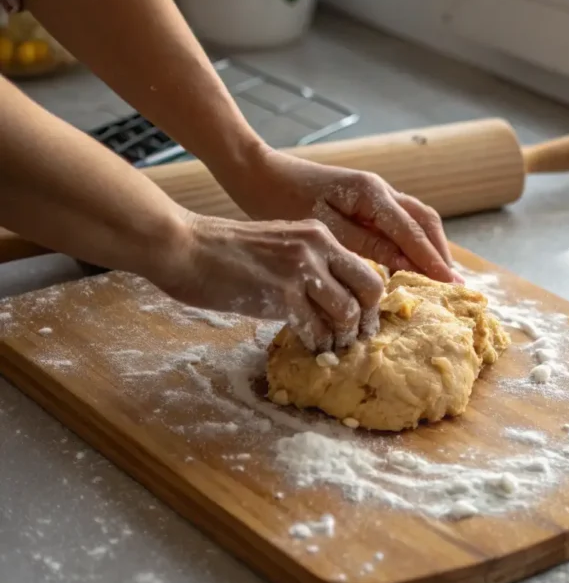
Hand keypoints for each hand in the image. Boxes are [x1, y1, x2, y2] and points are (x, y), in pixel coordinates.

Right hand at [157, 213, 383, 351]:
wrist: (185, 246)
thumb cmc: (224, 251)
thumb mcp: (279, 245)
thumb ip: (307, 264)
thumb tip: (331, 298)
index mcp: (319, 234)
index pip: (365, 267)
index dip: (370, 298)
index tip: (363, 318)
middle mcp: (317, 247)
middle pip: (370, 288)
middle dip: (367, 319)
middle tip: (357, 338)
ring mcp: (301, 270)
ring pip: (347, 312)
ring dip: (343, 337)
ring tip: (331, 347)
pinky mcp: (281, 294)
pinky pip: (315, 329)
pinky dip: (317, 344)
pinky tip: (309, 348)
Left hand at [232, 148, 455, 282]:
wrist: (260, 175)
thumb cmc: (285, 201)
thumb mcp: (327, 229)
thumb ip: (368, 245)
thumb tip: (406, 264)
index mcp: (372, 193)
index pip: (413, 231)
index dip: (433, 260)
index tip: (451, 284)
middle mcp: (381, 189)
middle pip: (425, 221)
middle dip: (440, 252)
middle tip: (453, 284)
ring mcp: (375, 194)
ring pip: (416, 219)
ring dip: (430, 246)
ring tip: (440, 276)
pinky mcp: (365, 202)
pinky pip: (399, 222)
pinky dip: (413, 241)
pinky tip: (412, 262)